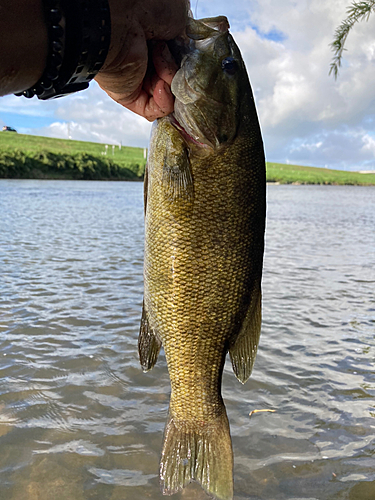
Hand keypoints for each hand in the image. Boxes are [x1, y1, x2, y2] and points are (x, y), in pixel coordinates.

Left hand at [95, 0, 188, 120]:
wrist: (123, 18)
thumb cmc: (147, 8)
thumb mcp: (179, 20)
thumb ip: (187, 43)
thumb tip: (191, 62)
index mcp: (153, 40)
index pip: (176, 62)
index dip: (186, 64)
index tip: (191, 59)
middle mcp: (143, 60)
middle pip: (173, 80)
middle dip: (180, 73)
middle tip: (176, 58)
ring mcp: (135, 79)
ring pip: (167, 95)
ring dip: (171, 82)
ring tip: (162, 64)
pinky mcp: (129, 97)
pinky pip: (155, 109)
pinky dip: (164, 100)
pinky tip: (160, 85)